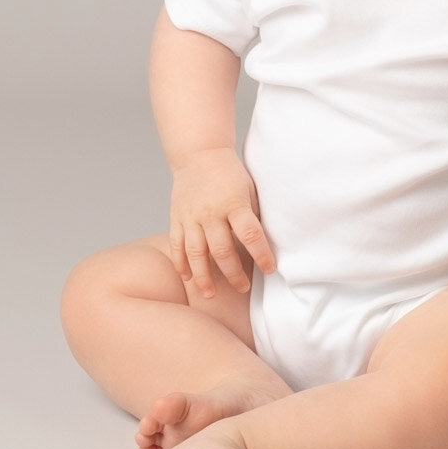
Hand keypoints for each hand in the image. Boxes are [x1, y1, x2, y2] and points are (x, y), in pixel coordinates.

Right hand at [168, 149, 275, 298]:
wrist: (200, 154)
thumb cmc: (231, 174)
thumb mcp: (249, 190)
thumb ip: (253, 215)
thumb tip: (266, 244)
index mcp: (234, 203)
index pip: (250, 234)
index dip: (261, 254)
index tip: (270, 269)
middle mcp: (211, 212)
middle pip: (222, 250)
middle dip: (233, 274)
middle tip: (242, 288)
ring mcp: (191, 216)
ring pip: (196, 253)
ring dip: (203, 276)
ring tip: (210, 294)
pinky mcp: (177, 217)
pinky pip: (177, 244)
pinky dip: (181, 263)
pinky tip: (187, 278)